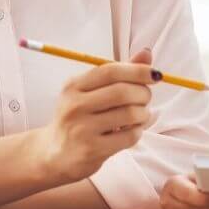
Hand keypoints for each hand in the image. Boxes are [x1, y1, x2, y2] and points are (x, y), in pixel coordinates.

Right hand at [33, 48, 158, 185]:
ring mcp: (81, 129)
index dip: (137, 70)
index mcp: (73, 86)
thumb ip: (119, 72)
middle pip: (122, 92)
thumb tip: (147, 53)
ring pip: (129, 114)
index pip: (111, 71)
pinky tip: (132, 130)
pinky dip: (138, 131)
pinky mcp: (91, 150)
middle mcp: (74, 106)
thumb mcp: (91, 91)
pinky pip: (129, 136)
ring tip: (140, 115)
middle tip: (146, 97)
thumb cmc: (79, 117)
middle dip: (143, 93)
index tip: (154, 74)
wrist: (53, 155)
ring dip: (143, 113)